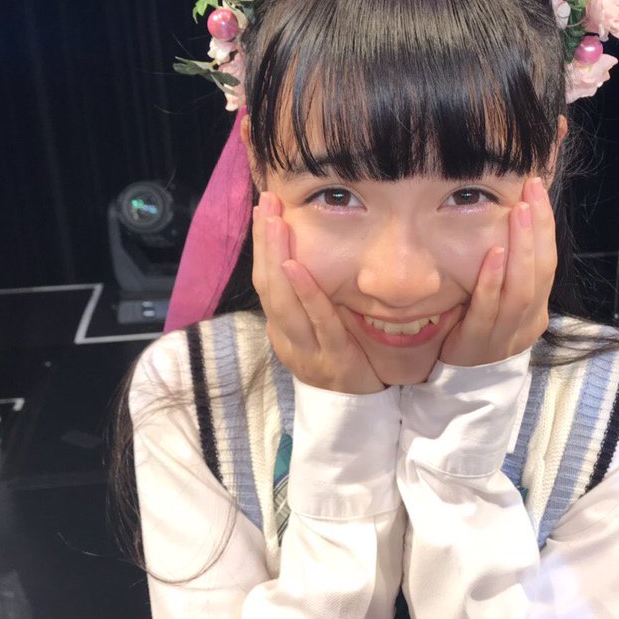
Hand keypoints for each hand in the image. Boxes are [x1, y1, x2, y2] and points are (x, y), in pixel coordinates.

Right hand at [251, 192, 385, 394]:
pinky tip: (297, 266)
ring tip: (275, 223)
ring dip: (277, 257)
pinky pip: (318, 322)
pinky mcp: (332, 359)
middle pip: (268, 286)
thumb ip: (310, 301)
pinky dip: (306, 293)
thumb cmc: (341, 362)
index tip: (263, 210)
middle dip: (265, 242)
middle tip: (266, 204)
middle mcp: (286, 338)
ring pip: (282, 301)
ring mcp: (305, 350)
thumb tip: (307, 254)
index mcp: (281, 330)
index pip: (265, 283)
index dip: (262, 247)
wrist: (356, 414)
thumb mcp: (317, 331)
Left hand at [439, 177, 554, 366]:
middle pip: (540, 271)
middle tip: (530, 192)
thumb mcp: (500, 304)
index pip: (548, 263)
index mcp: (538, 309)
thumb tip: (504, 222)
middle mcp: (529, 321)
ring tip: (517, 214)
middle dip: (537, 229)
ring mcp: (507, 335)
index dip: (545, 226)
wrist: (462, 387)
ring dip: (520, 248)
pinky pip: (488, 309)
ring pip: (521, 289)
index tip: (537, 190)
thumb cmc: (479, 333)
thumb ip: (507, 275)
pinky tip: (492, 254)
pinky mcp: (479, 343)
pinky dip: (491, 281)